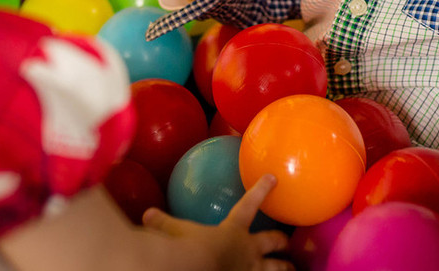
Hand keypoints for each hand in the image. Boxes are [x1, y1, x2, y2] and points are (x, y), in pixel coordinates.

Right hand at [141, 175, 290, 270]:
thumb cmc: (187, 250)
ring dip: (286, 267)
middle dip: (282, 240)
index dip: (262, 189)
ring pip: (279, 268)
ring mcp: (254, 270)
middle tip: (287, 241)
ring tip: (291, 268)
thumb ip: (163, 223)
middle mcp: (250, 249)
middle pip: (274, 240)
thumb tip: (147, 214)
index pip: (250, 202)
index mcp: (234, 229)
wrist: (197, 269)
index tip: (273, 178)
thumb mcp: (174, 233)